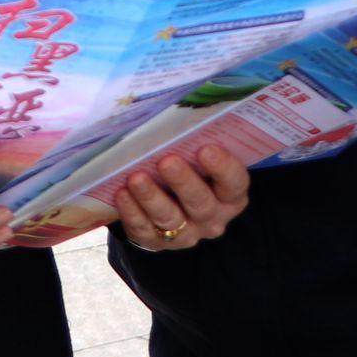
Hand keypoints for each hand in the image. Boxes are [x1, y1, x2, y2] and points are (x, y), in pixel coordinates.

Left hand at [117, 146, 252, 252]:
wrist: (172, 206)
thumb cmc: (192, 173)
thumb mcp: (203, 162)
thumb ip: (198, 144)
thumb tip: (179, 115)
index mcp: (230, 196)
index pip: (234, 183)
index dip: (223, 167)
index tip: (205, 149)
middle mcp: (212, 217)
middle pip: (201, 202)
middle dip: (183, 181)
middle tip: (167, 161)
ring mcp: (186, 233)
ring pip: (170, 217)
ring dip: (152, 197)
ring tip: (136, 177)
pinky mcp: (157, 242)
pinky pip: (144, 229)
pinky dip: (131, 211)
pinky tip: (122, 194)